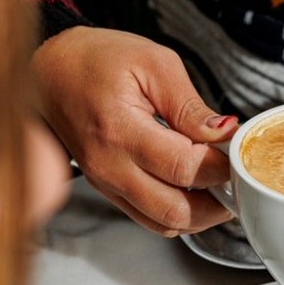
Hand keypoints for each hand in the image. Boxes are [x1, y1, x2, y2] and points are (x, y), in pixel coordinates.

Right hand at [32, 27, 237, 235]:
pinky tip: (196, 192)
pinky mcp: (109, 192)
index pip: (184, 168)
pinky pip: (151, 220)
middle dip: (218, 202)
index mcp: (120, 130)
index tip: (235, 152)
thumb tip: (224, 133)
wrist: (48, 73)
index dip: (220, 166)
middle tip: (235, 179)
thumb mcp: (153, 64)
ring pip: (166, 224)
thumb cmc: (95, 60)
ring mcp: (107, 185)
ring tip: (220, 187)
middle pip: (177, 210)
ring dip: (202, 215)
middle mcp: (110, 167)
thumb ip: (190, 104)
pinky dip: (180, 214)